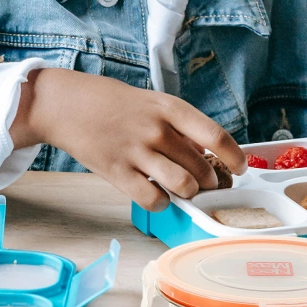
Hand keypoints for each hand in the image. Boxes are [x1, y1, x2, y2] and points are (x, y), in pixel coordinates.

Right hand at [10, 68, 246, 211]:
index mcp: (169, 108)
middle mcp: (157, 130)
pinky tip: (158, 196)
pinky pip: (153, 199)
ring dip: (188, 193)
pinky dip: (162, 203)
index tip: (240, 168)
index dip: (234, 156)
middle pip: (201, 167)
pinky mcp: (117, 172)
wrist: (66, 105)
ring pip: (183, 186)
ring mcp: (137, 152)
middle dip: (209, 182)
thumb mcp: (151, 103)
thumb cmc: (110, 104)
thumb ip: (178, 126)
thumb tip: (203, 152)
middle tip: (203, 184)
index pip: (216, 135)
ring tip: (181, 189)